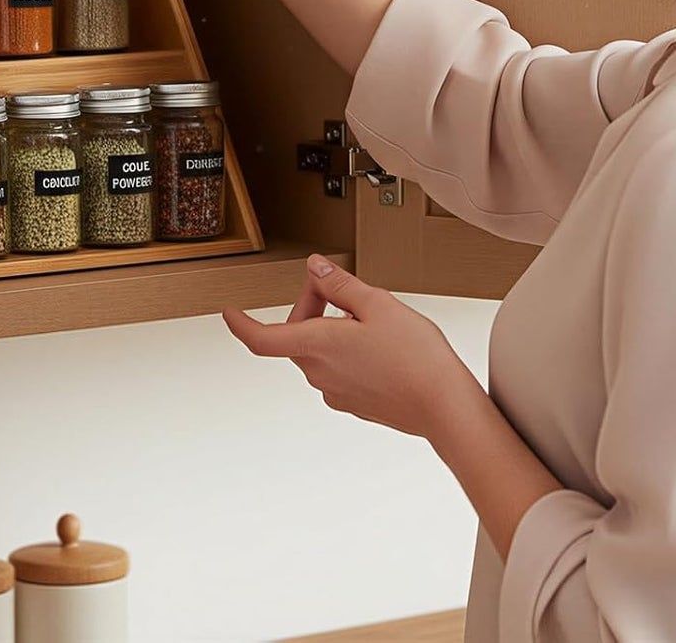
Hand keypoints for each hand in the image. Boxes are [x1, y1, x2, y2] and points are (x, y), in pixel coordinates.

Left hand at [223, 255, 477, 442]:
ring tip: (371, 318)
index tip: (230, 314)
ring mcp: (336, 392)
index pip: (262, 338)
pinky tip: (380, 344)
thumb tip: (315, 269)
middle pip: (297, 334)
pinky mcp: (355, 403)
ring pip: (319, 351)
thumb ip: (340, 284)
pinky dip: (348, 351)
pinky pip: (339, 369)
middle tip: (341, 288)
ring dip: (332, 329)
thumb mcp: (377, 303)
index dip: (241, 325)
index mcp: (316, 346)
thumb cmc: (415, 358)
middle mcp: (319, 373)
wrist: (444, 407)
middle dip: (313, 306)